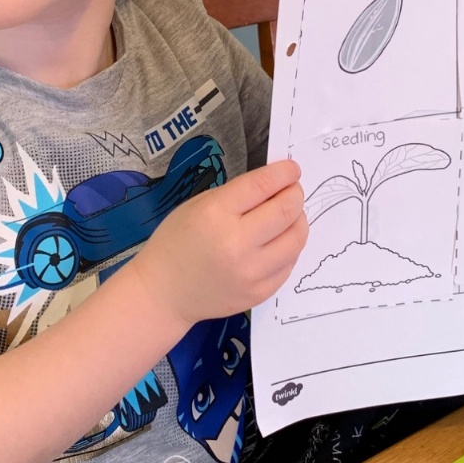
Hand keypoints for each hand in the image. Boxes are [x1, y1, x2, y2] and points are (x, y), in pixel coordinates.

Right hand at [132, 158, 307, 330]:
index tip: (292, 169)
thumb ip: (237, 195)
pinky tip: (279, 241)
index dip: (284, 173)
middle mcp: (236, 244)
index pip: (263, 185)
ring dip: (298, 220)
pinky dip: (289, 247)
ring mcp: (251, 273)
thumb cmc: (177, 242)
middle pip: (286, 210)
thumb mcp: (197, 205)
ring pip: (296, 239)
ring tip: (288, 216)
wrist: (164, 293)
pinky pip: (289, 264)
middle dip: (295, 194)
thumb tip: (276, 184)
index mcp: (216, 214)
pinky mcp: (260, 293)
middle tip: (292, 190)